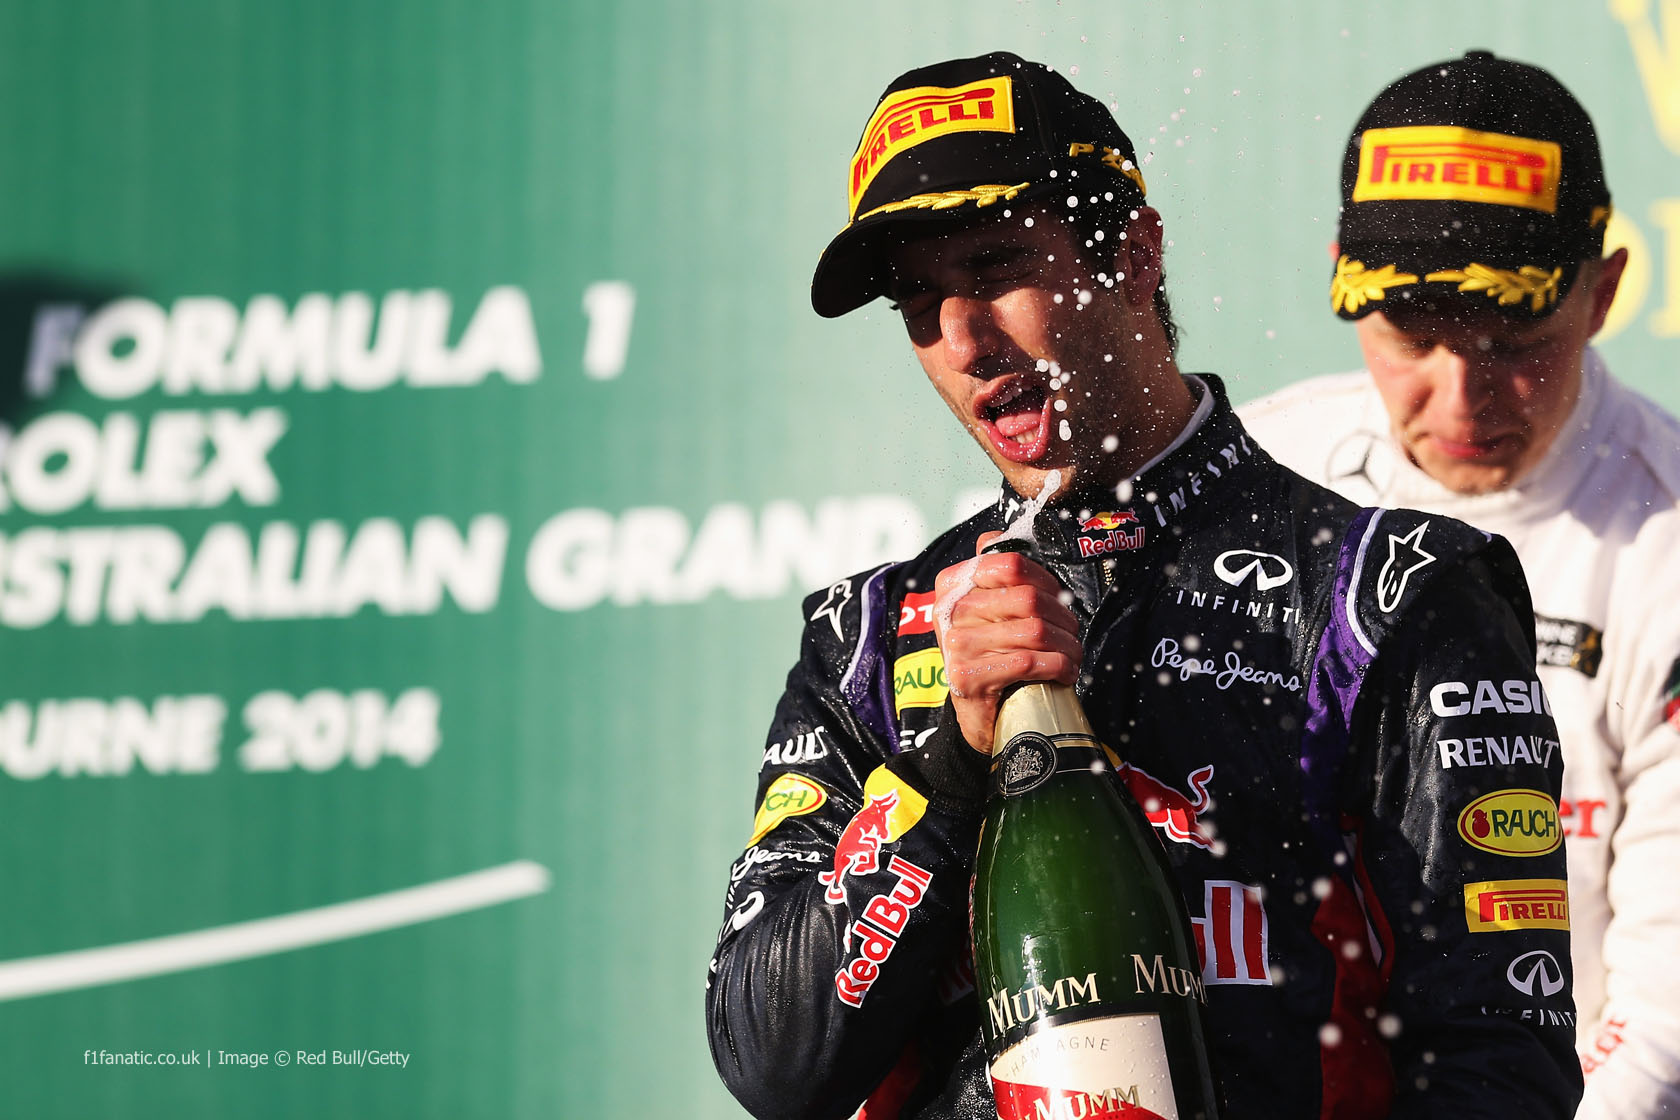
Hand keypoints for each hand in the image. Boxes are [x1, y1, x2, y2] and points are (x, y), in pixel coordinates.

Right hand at [933, 532, 1082, 753]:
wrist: (975, 710)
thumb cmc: (989, 651)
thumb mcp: (985, 608)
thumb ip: (990, 569)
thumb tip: (997, 535)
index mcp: (954, 584)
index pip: (1010, 563)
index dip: (1046, 579)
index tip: (1058, 598)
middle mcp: (950, 611)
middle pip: (1028, 599)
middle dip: (1064, 618)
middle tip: (1072, 633)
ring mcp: (957, 644)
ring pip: (1034, 631)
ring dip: (1067, 646)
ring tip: (1072, 655)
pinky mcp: (968, 677)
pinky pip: (1028, 662)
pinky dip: (1058, 667)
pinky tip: (1064, 673)